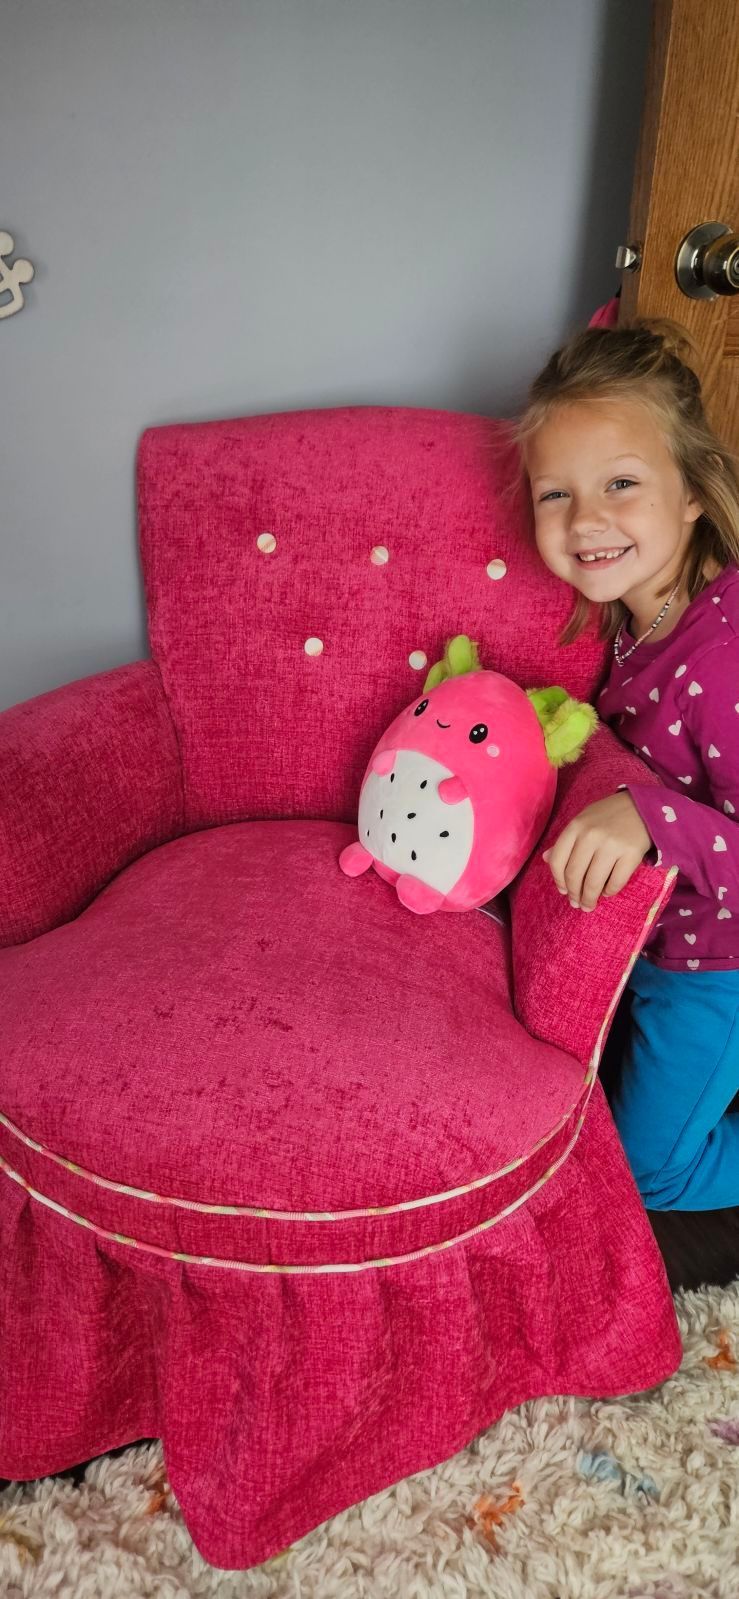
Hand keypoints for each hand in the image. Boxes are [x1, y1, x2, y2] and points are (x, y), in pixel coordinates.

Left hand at [542, 792, 651, 910]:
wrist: (643, 807)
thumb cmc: (609, 816)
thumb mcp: (583, 821)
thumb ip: (566, 840)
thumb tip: (546, 858)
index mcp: (575, 827)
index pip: (558, 861)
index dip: (558, 881)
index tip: (563, 891)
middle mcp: (591, 836)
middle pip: (575, 875)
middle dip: (574, 894)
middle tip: (576, 904)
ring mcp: (612, 845)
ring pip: (593, 882)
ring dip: (589, 898)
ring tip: (589, 905)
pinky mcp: (632, 854)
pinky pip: (616, 881)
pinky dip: (609, 891)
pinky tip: (607, 892)